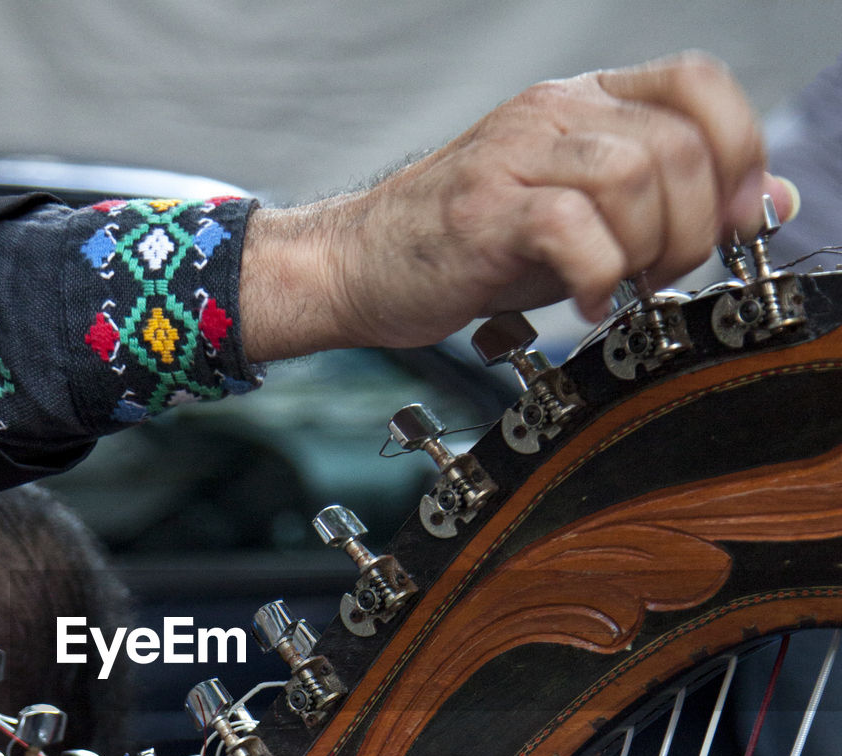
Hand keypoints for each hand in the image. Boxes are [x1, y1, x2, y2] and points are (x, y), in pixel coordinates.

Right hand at [241, 52, 797, 360]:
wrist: (359, 266)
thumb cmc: (465, 249)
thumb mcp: (580, 220)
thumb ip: (665, 205)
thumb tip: (765, 204)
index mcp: (581, 103)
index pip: (698, 84)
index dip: (739, 148)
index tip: (732, 218)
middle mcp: (552, 115)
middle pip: (678, 144)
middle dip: (693, 227)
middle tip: (659, 274)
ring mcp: (514, 157)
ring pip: (634, 179)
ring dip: (646, 252)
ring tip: (617, 287)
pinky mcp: (483, 211)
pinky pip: (573, 229)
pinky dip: (596, 277)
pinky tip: (582, 302)